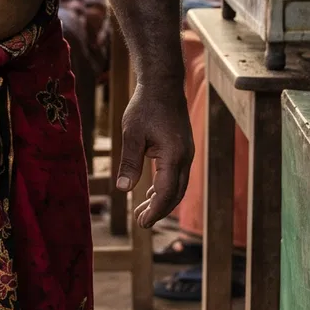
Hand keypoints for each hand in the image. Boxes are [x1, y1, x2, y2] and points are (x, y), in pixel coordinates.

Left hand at [115, 83, 192, 229]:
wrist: (163, 85)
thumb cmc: (145, 106)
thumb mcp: (131, 134)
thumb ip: (129, 162)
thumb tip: (123, 189)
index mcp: (174, 155)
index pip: (166, 192)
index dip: (154, 211)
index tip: (142, 224)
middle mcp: (185, 157)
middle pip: (176, 194)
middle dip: (159, 210)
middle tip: (141, 222)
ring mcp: (186, 153)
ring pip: (178, 186)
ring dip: (162, 200)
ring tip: (143, 211)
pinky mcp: (182, 149)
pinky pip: (177, 175)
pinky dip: (165, 187)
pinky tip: (150, 192)